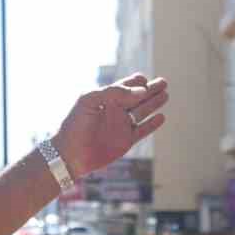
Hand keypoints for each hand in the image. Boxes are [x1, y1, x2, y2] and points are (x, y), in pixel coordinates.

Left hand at [51, 74, 169, 179]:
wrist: (69, 154)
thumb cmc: (74, 125)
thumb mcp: (89, 101)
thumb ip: (113, 92)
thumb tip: (141, 91)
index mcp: (105, 99)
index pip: (125, 86)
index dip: (135, 81)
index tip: (143, 79)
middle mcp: (115, 111)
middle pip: (138, 97)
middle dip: (150, 89)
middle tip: (163, 81)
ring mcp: (121, 126)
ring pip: (142, 111)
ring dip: (154, 103)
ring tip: (165, 94)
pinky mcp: (125, 141)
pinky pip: (142, 130)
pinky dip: (152, 124)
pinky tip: (161, 117)